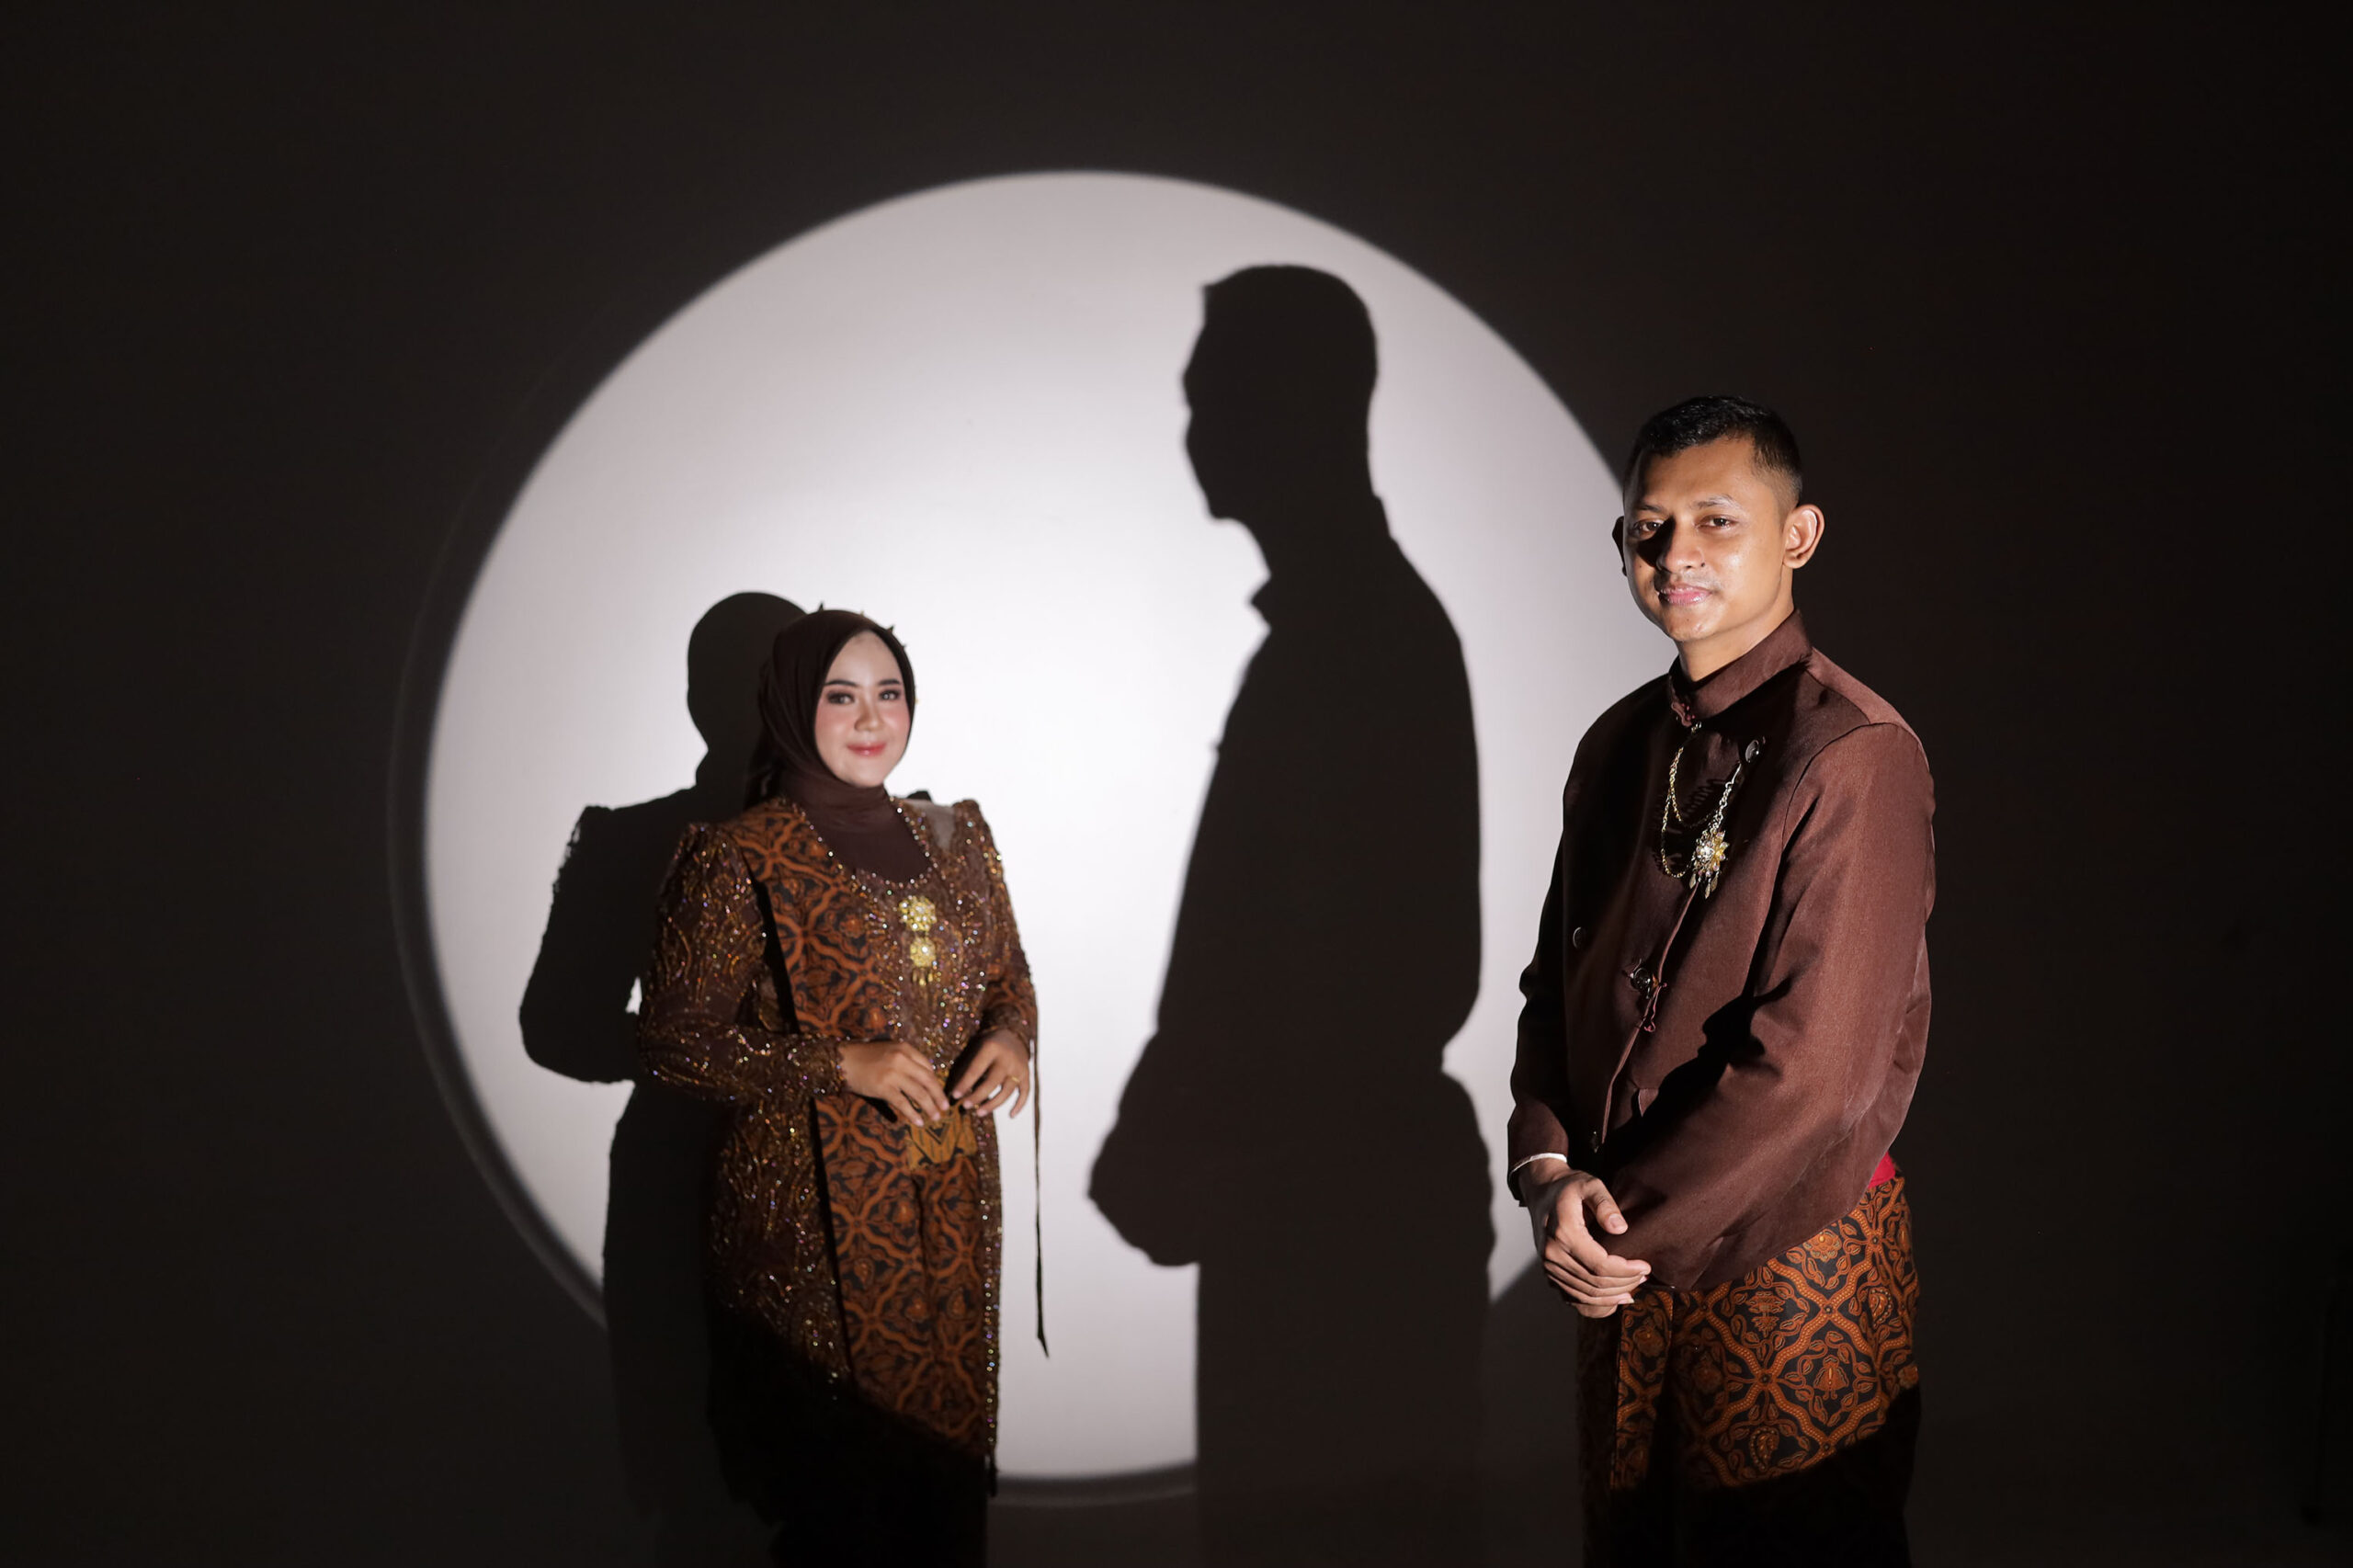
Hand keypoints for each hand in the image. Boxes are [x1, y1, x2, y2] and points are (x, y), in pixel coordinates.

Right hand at [838, 1041, 949, 1129]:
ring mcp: (893, 1073)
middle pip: (928, 1080)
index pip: (928, 1066)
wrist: (843, 1061)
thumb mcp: (889, 1051)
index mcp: (906, 1049)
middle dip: (939, 1096)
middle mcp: (902, 1059)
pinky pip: (903, 1103)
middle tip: (945, 1107)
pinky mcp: (883, 1087)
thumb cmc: (865, 1057)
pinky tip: (918, 1122)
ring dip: (930, 1107)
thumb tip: (922, 1078)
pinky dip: (913, 1114)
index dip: (935, 1082)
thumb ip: (906, 1060)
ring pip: (919, 1093)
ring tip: (935, 1117)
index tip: (938, 1092)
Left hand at [950, 1029, 1030, 1117]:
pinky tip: (1011, 1115)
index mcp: (991, 1048)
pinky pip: (1025, 1093)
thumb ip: (966, 1069)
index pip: (976, 1070)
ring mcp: (1019, 1067)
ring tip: (979, 1113)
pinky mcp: (1027, 1074)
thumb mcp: (976, 1049)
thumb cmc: (987, 1045)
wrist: (1012, 1034)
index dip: (964, 1084)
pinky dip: (1019, 1105)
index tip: (954, 1096)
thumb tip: (954, 1094)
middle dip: (977, 1096)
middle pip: (992, 1083)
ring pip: (1007, 1091)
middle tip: (965, 1106)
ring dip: (993, 1104)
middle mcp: (1007, 1058)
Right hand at [1524, 1165, 1650, 1316]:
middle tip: (1643, 1276)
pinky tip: (1612, 1301)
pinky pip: (1572, 1298)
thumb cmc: (1568, 1187)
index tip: (1645, 1266)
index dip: (1626, 1271)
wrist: (1541, 1191)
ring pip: (1585, 1294)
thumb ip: (1605, 1204)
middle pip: (1595, 1283)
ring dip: (1612, 1296)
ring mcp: (1548, 1266)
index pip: (1600, 1265)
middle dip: (1624, 1283)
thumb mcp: (1589, 1184)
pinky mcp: (1548, 1273)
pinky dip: (1594, 1305)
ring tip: (1633, 1288)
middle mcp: (1552, 1254)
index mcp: (1564, 1233)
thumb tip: (1620, 1228)